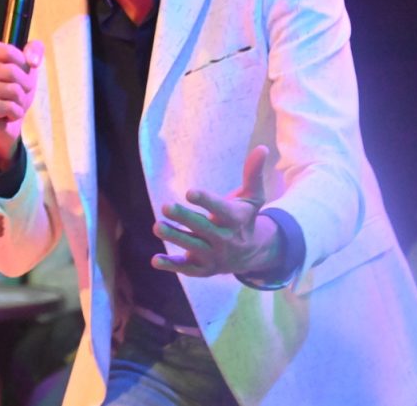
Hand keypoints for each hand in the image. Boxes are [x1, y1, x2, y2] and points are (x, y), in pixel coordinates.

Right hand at [0, 40, 42, 167]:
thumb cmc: (13, 87)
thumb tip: (32, 61)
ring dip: (20, 100)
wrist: (7, 120)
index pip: (9, 52)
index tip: (19, 72)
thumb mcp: (27, 64)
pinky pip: (9, 107)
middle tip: (17, 91)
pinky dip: (16, 112)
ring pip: (12, 90)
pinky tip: (7, 114)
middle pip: (11, 71)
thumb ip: (35, 49)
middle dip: (24, 84)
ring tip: (11, 102)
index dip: (23, 64)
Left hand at [152, 146, 280, 277]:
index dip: (206, 201)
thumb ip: (253, 174)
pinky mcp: (203, 268)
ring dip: (175, 238)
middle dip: (185, 218)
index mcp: (235, 220)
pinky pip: (186, 268)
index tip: (190, 192)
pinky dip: (171, 265)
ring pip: (192, 247)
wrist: (254, 254)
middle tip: (166, 207)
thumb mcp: (253, 198)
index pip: (220, 210)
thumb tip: (262, 147)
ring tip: (157, 227)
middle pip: (203, 229)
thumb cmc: (245, 218)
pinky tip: (155, 260)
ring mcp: (213, 256)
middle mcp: (224, 239)